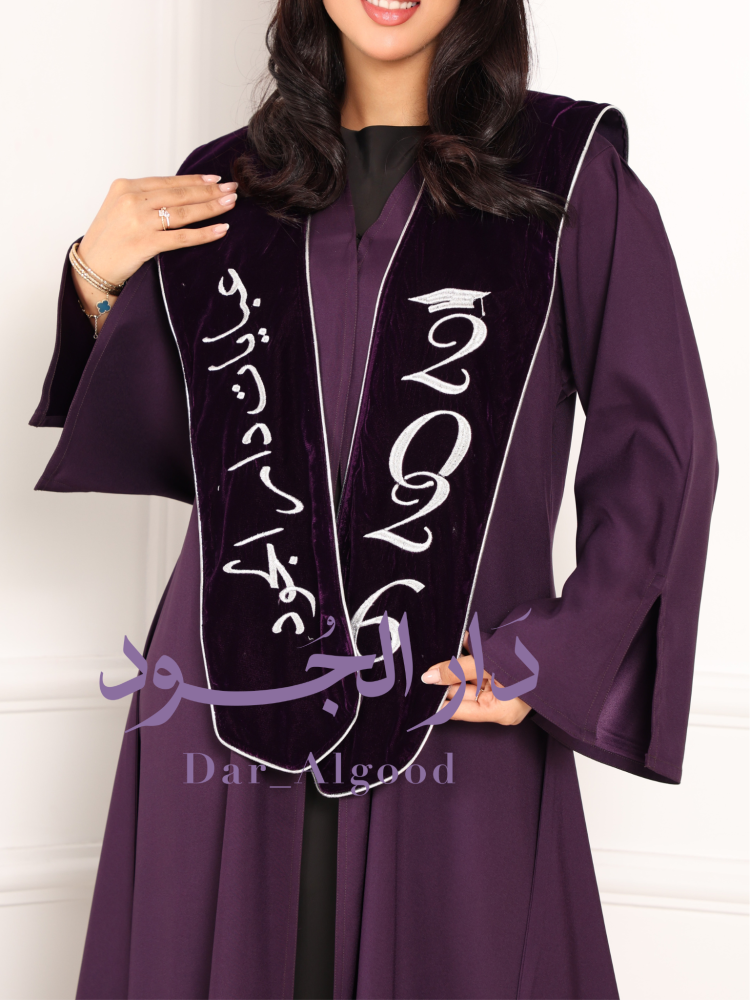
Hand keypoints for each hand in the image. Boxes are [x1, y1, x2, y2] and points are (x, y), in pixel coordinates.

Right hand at [73, 173, 236, 329]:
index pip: (168, 181)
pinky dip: (204, 233)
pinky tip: (221, 230)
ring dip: (211, 208)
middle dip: (209, 192)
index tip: (215, 180)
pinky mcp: (145, 243)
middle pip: (180, 194)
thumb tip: (180, 194)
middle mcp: (132, 200)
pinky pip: (182, 237)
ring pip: (184, 212)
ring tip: (231, 204)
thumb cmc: (108, 238)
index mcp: (126, 187)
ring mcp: (139, 221)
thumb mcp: (120, 207)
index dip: (194, 180)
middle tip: (233, 190)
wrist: (91, 265)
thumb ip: (144, 199)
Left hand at [421, 633, 530, 725]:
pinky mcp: (507, 676)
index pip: (456, 710)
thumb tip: (429, 677)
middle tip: (428, 663)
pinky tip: (465, 640)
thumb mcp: (487, 665)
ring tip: (451, 646)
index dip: (436, 699)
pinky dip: (474, 655)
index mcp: (498, 712)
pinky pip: (484, 668)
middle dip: (448, 675)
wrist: (565, 645)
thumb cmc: (532, 661)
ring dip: (461, 660)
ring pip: (472, 677)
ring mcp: (505, 691)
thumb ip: (457, 670)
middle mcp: (501, 706)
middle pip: (463, 692)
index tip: (417, 691)